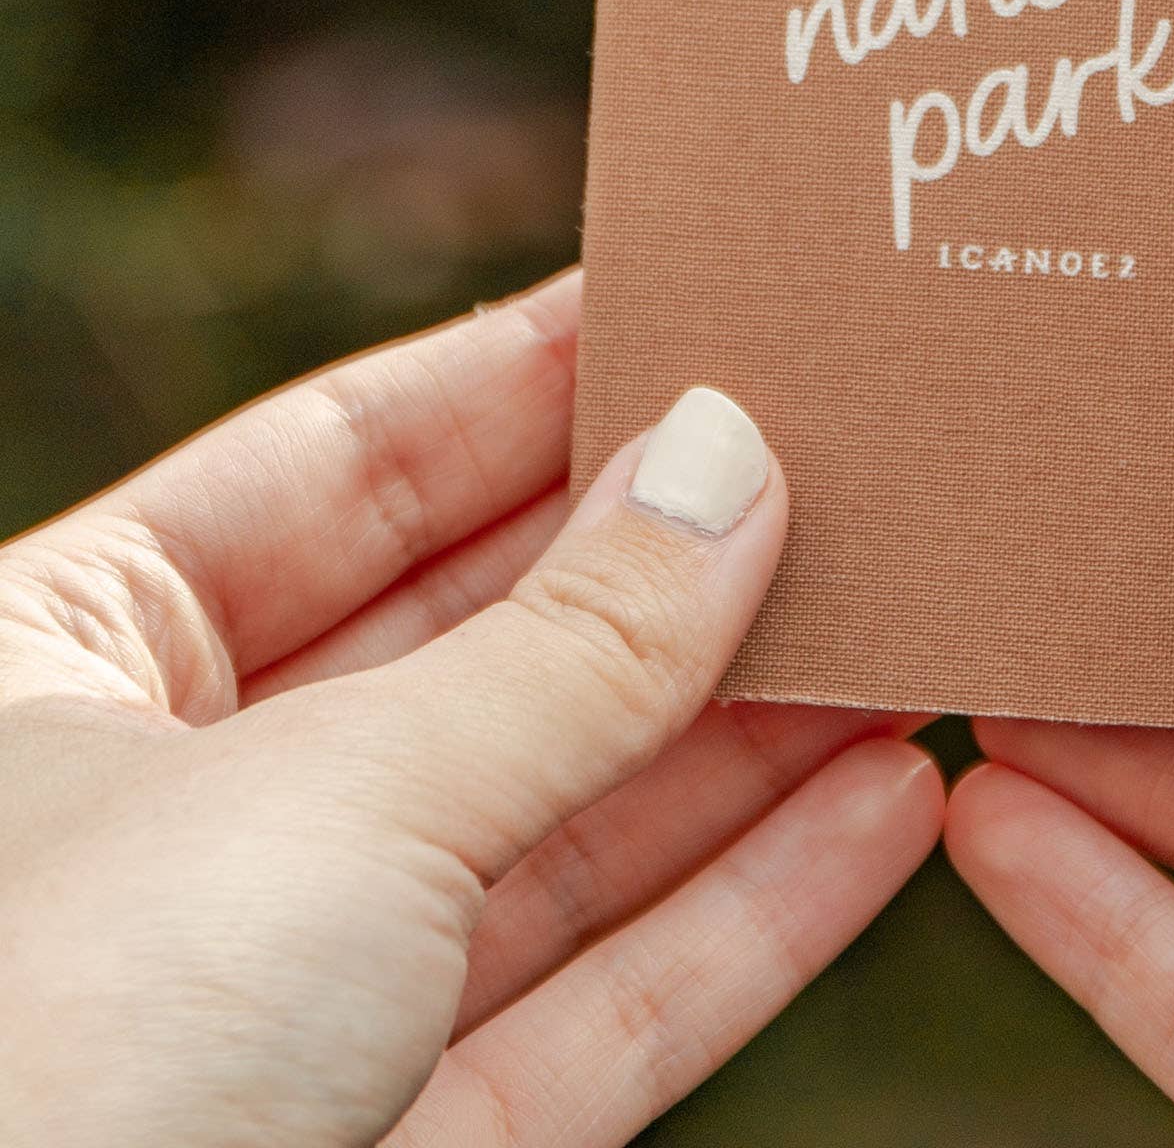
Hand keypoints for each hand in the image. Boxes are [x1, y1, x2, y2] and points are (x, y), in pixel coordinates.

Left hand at [0, 271, 942, 1147]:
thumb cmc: (52, 1061)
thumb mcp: (334, 798)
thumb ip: (564, 646)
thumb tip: (730, 462)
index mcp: (63, 664)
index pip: (342, 463)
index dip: (525, 376)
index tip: (687, 301)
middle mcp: (180, 812)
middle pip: (477, 636)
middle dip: (663, 558)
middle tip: (833, 454)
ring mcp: (295, 985)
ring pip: (562, 820)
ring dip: (743, 733)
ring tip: (899, 620)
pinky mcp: (397, 1143)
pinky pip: (601, 999)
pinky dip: (750, 911)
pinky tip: (884, 806)